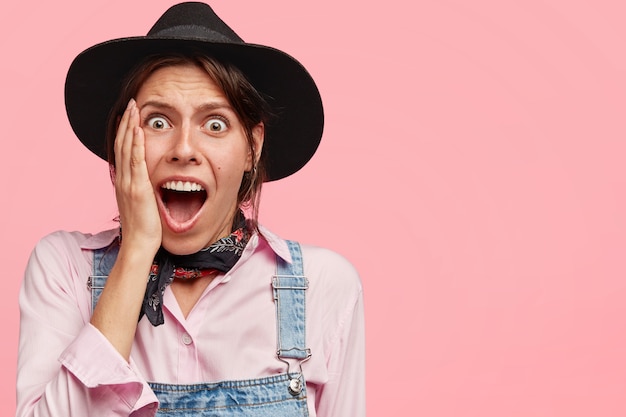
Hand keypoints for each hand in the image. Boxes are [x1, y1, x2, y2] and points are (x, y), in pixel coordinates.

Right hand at [114, 99, 161, 254]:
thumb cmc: (144, 228)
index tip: (128, 116)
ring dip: (130, 127)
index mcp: (123, 182)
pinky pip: (136, 161)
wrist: (139, 244)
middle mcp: (123, 179)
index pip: (122, 151)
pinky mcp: (138, 188)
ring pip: (127, 148)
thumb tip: (146, 182)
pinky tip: (139, 130)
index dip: (124, 132)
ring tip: (134, 108)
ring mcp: (129, 183)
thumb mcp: (141, 203)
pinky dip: (137, 144)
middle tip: (131, 104)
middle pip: (121, 144)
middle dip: (126, 122)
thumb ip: (141, 189)